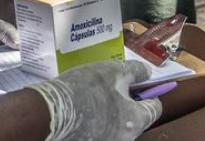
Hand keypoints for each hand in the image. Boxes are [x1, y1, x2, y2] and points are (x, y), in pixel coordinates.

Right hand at [27, 60, 161, 140]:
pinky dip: (97, 119)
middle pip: (134, 118)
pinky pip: (100, 130)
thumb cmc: (86, 89)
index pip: (154, 109)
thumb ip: (135, 71)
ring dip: (111, 111)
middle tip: (111, 86)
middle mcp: (125, 138)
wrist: (50, 112)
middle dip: (127, 102)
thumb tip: (146, 73)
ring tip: (94, 95)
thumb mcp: (114, 70)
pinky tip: (83, 107)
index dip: (149, 92)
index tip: (140, 83)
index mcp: (136, 121)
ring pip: (117, 124)